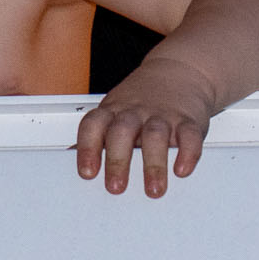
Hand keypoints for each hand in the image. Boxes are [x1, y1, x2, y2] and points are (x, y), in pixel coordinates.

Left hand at [75, 58, 213, 197]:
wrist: (179, 70)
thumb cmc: (140, 99)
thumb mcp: (113, 111)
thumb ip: (96, 134)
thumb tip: (69, 156)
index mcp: (113, 111)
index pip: (94, 126)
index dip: (87, 148)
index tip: (86, 173)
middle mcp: (135, 112)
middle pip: (122, 132)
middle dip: (117, 161)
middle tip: (116, 187)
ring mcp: (162, 115)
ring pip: (155, 135)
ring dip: (153, 164)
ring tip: (153, 189)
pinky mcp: (188, 120)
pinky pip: (188, 135)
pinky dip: (187, 153)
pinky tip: (182, 169)